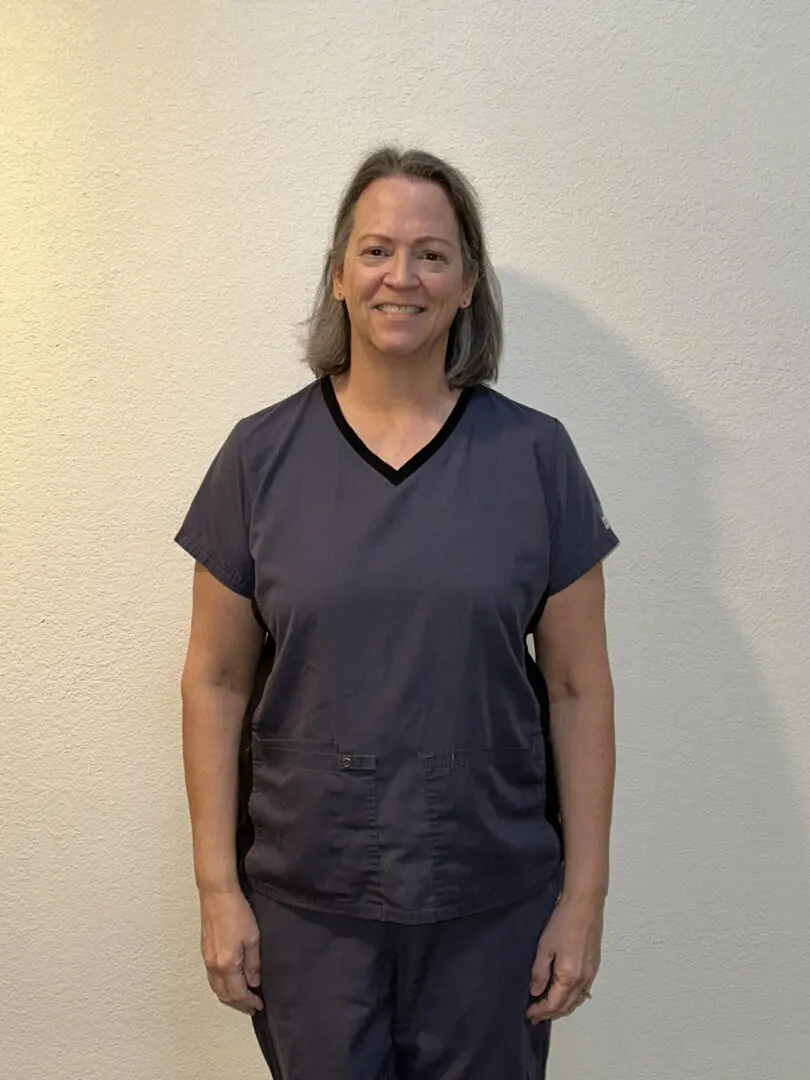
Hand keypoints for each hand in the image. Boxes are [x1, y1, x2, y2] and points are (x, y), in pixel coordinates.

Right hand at [199, 888, 262, 1014]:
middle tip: (251, 1006)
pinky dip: (221, 986)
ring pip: (216, 988)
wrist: (217, 895)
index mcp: (227, 965)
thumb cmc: (238, 912)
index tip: (258, 1006)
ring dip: (228, 997)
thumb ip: (253, 963)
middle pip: (224, 995)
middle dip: (238, 1004)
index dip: (249, 1002)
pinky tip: (229, 982)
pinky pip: (211, 978)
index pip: (238, 993)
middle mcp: (214, 966)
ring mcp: (206, 959)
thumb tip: (254, 982)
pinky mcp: (204, 952)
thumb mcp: (253, 938)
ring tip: (242, 998)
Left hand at [525, 894, 602, 1023]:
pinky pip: (583, 992)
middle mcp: (582, 980)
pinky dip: (572, 999)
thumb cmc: (564, 922)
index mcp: (569, 977)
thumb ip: (539, 972)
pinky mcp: (594, 966)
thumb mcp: (544, 947)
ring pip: (576, 1001)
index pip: (553, 1004)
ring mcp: (590, 974)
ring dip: (562, 1008)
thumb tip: (535, 991)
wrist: (584, 906)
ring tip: (548, 1009)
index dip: (540, 1011)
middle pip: (566, 1006)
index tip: (529, 1014)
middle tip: (536, 1016)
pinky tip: (565, 995)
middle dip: (550, 1014)